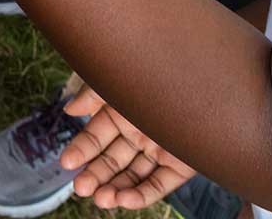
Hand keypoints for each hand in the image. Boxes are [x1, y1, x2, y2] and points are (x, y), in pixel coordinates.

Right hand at [59, 86, 196, 210]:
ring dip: (115, 190)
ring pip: (133, 177)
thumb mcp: (119, 81)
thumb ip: (93, 96)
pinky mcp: (180, 166)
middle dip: (95, 176)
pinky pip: (159, 185)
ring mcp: (159, 151)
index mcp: (122, 114)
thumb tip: (69, 110)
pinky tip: (124, 200)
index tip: (66, 163)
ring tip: (102, 199)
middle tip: (81, 188)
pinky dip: (141, 195)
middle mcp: (139, 134)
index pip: (96, 137)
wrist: (205, 79)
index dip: (81, 151)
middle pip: (112, 161)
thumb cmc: (159, 71)